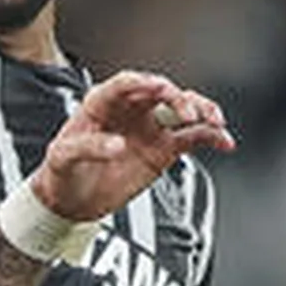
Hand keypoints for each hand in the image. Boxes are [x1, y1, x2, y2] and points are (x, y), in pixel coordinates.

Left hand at [31, 69, 233, 223]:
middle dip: (179, 98)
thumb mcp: (63, 158)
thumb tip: (119, 145)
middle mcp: (131, 109)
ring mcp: (150, 128)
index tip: (160, 87)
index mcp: (103, 102)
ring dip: (202, 112)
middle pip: (161, 92)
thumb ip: (89, 147)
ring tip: (215, 122)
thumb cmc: (61, 172)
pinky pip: (192, 137)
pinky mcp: (164, 149)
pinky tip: (224, 142)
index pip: (126, 83)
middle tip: (188, 113)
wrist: (71, 202)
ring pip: (183, 110)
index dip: (144, 82)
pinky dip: (210, 137)